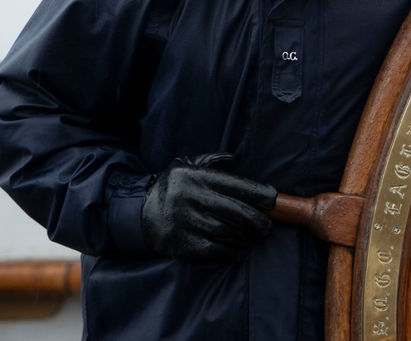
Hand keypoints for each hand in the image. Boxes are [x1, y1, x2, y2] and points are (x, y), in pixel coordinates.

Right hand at [141, 153, 277, 260]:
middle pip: (237, 212)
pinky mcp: (182, 244)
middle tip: (268, 227)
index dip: (259, 193)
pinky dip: (230, 252)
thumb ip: (210, 160)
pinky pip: (214, 250)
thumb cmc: (170, 187)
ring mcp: (187, 223)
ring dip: (246, 237)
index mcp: (198, 178)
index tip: (273, 200)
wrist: (137, 213)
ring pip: (228, 232)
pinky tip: (238, 250)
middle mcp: (193, 199)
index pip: (237, 185)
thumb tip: (233, 159)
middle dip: (258, 221)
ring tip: (255, 237)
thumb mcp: (185, 165)